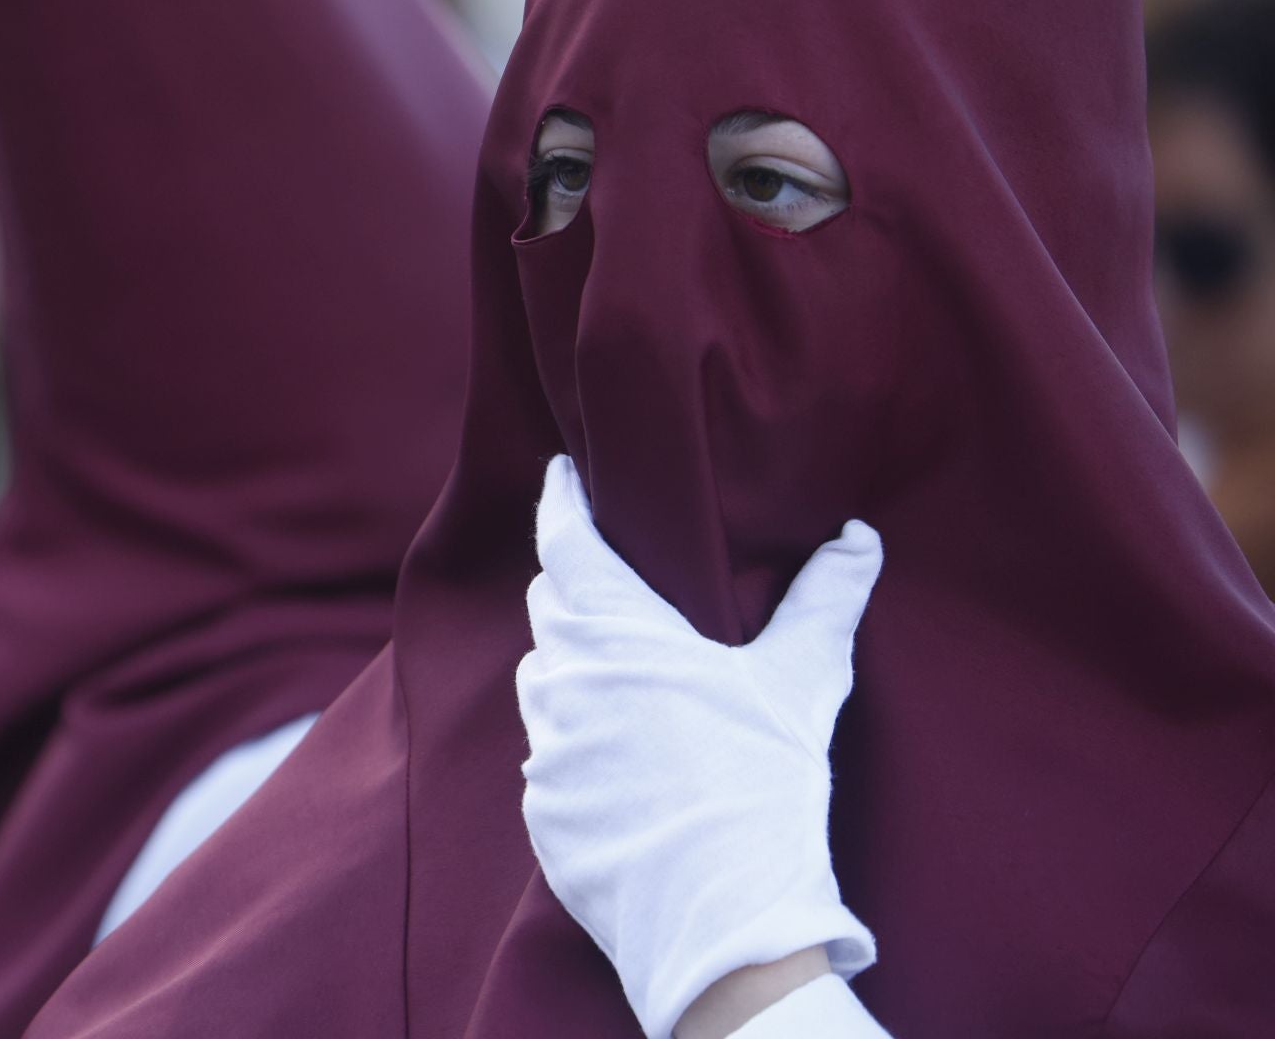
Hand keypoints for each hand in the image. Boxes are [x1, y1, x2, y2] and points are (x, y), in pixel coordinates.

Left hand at [517, 456, 880, 1037]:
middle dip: (576, 587)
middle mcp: (560, 683)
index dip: (560, 501)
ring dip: (576, 669)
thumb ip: (825, 602)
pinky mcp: (543, 812)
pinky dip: (579, 743)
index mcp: (611, 634)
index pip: (564, 542)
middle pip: (553, 610)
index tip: (562, 477)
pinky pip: (551, 755)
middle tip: (612, 577)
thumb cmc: (759, 787)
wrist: (721, 922)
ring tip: (624, 674)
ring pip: (546, 683)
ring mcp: (544, 752)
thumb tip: (857, 540)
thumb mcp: (801, 684)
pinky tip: (626, 760)